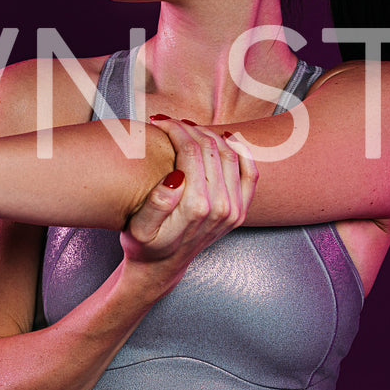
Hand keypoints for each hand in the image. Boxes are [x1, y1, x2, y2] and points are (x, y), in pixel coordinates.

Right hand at [119, 120, 258, 294]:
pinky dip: (242, 151)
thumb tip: (176, 176)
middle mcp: (222, 208)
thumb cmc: (144, 246)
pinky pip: (250, 173)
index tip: (158, 122)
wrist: (162, 268)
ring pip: (230, 154)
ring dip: (209, 134)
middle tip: (169, 121)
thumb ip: (156, 204)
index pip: (190, 151)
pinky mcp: (240, 210)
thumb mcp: (138, 229)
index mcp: (197, 207)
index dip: (174, 129)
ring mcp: (235, 209)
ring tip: (187, 128)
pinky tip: (226, 139)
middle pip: (210, 148)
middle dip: (188, 128)